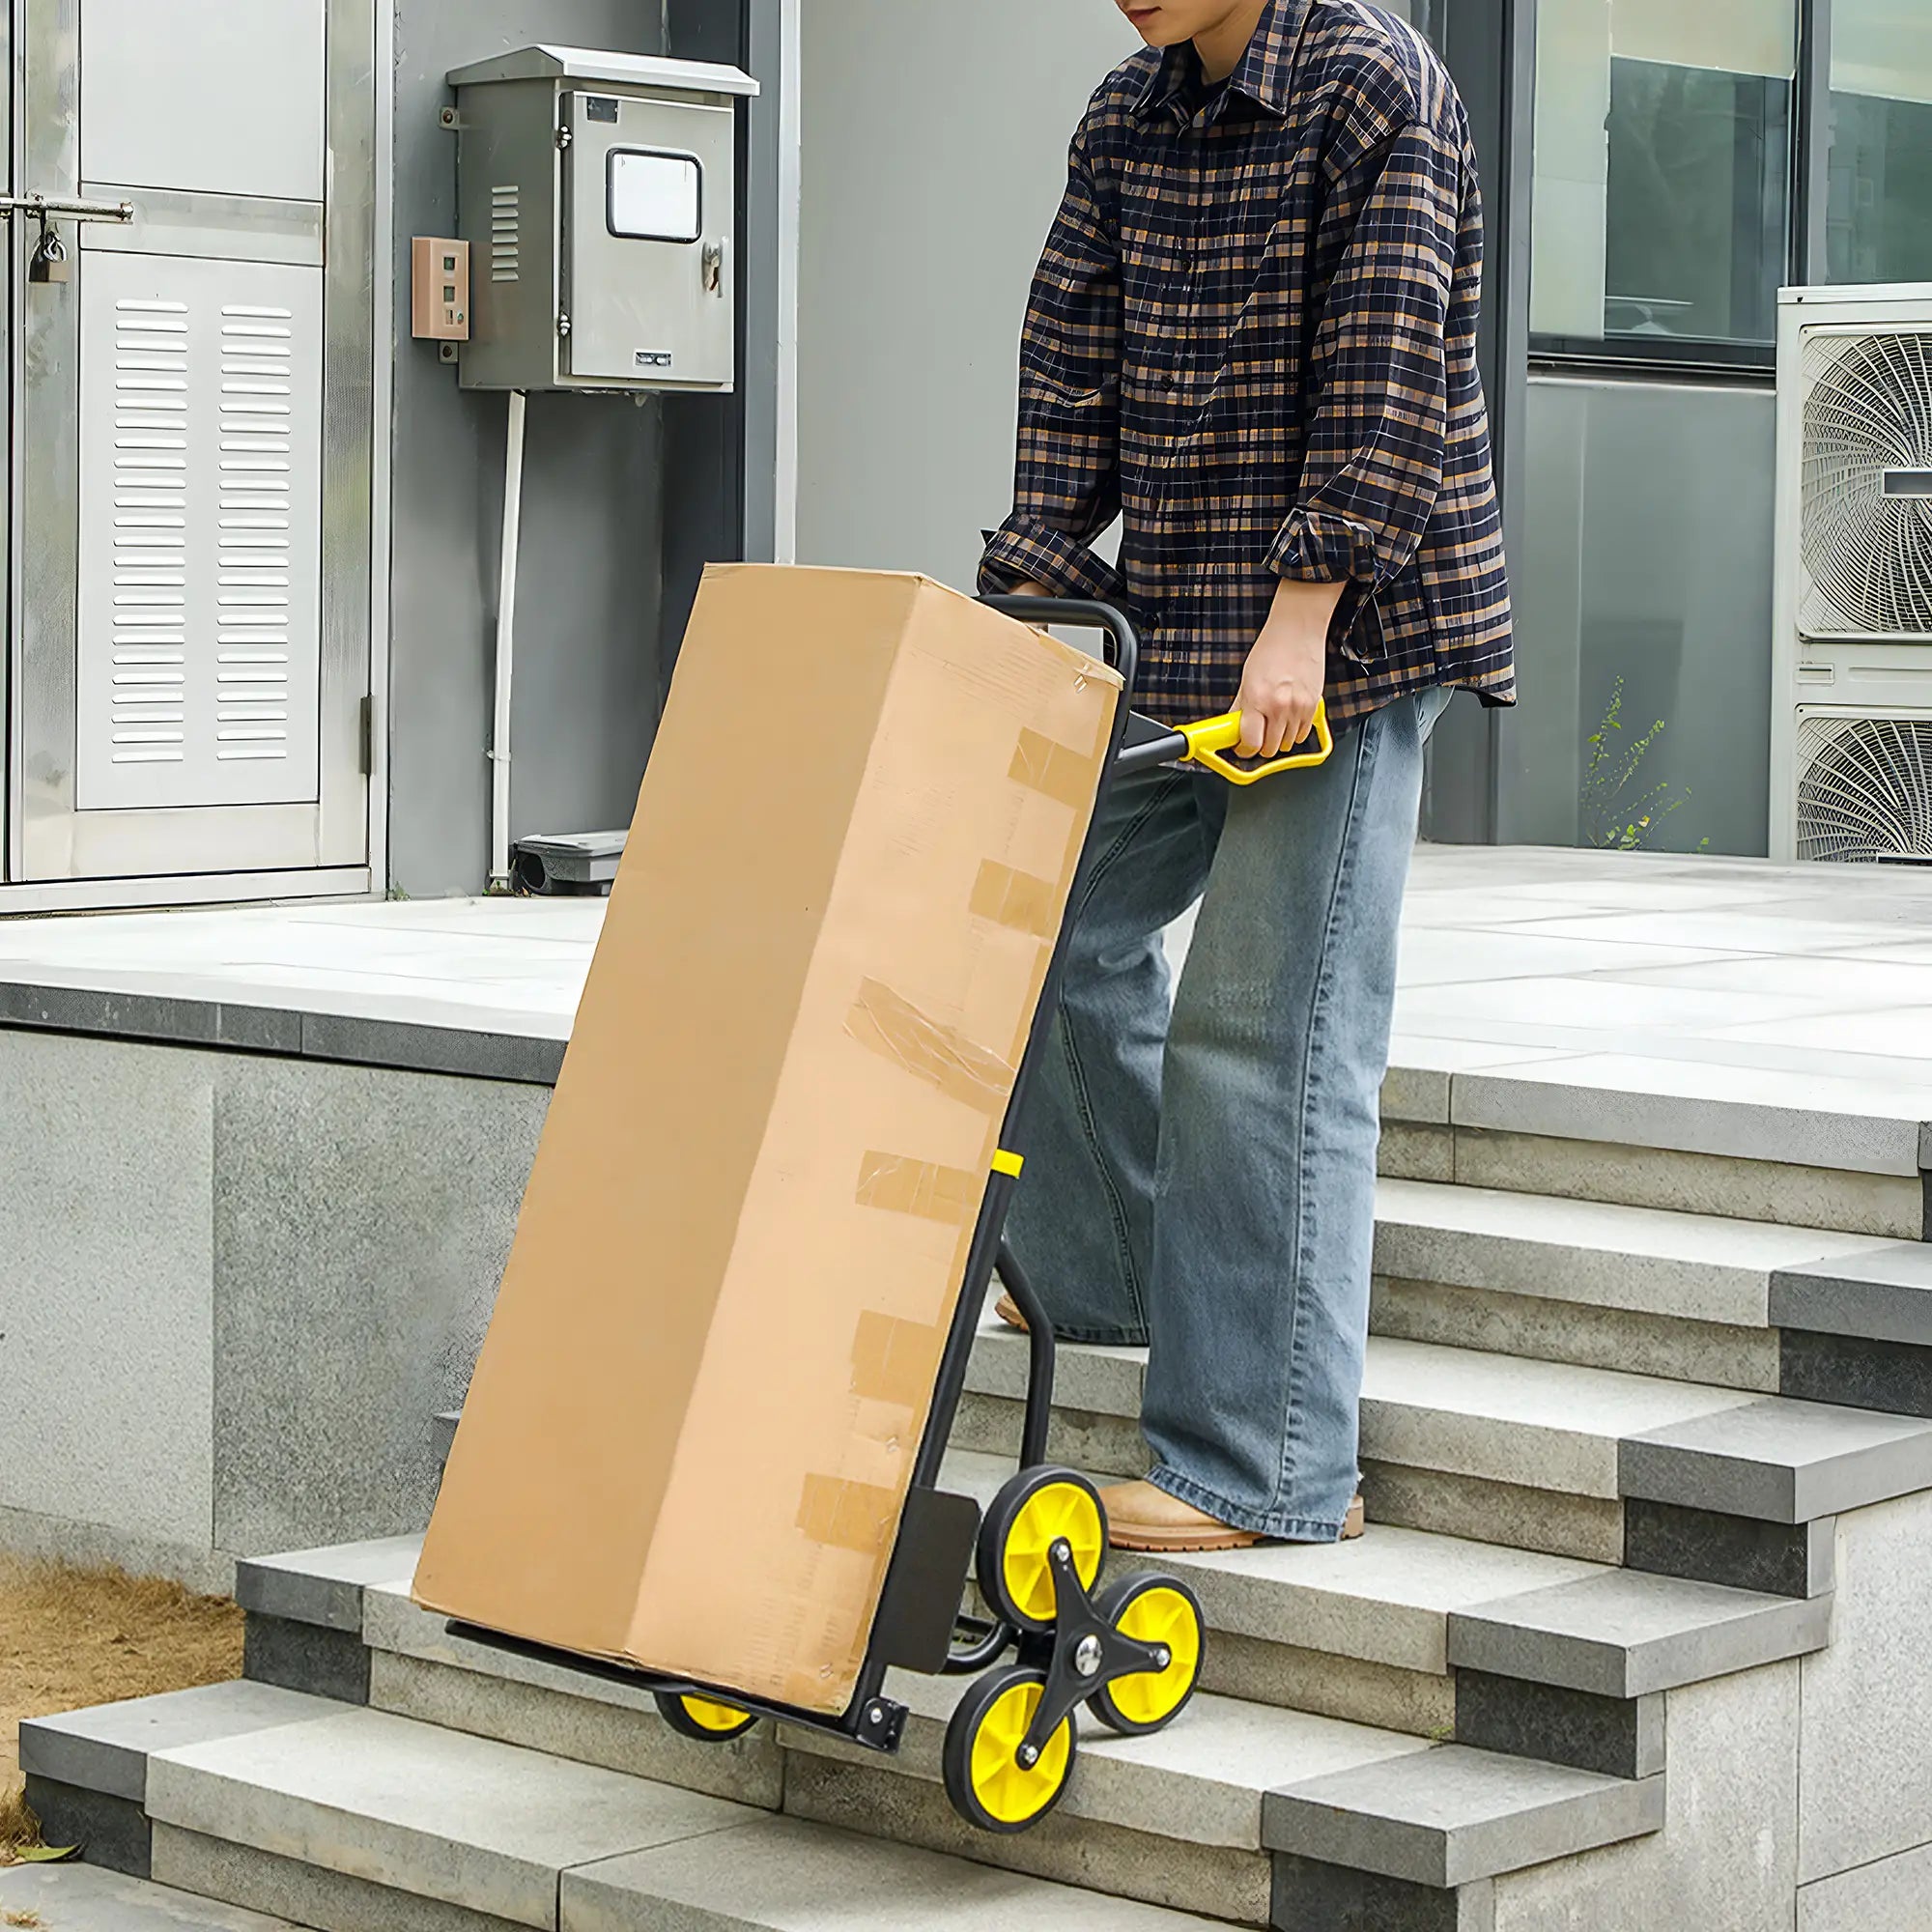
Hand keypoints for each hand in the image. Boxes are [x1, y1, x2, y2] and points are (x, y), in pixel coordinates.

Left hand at [1236, 579, 1345, 757]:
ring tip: (1272, 723)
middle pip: (1270, 748)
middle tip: (1256, 734)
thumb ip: (1241, 706)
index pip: (1251, 742)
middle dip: (1261, 745)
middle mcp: (1280, 706)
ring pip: (1288, 744)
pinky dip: (1294, 732)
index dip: (1244, 749)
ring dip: (1278, 739)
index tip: (1242, 746)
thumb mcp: (1247, 679)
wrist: (1297, 631)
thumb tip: (1233, 725)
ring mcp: (1299, 707)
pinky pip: (1303, 733)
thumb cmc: (1272, 649)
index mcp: (1258, 699)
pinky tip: (1287, 719)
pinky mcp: (1314, 706)